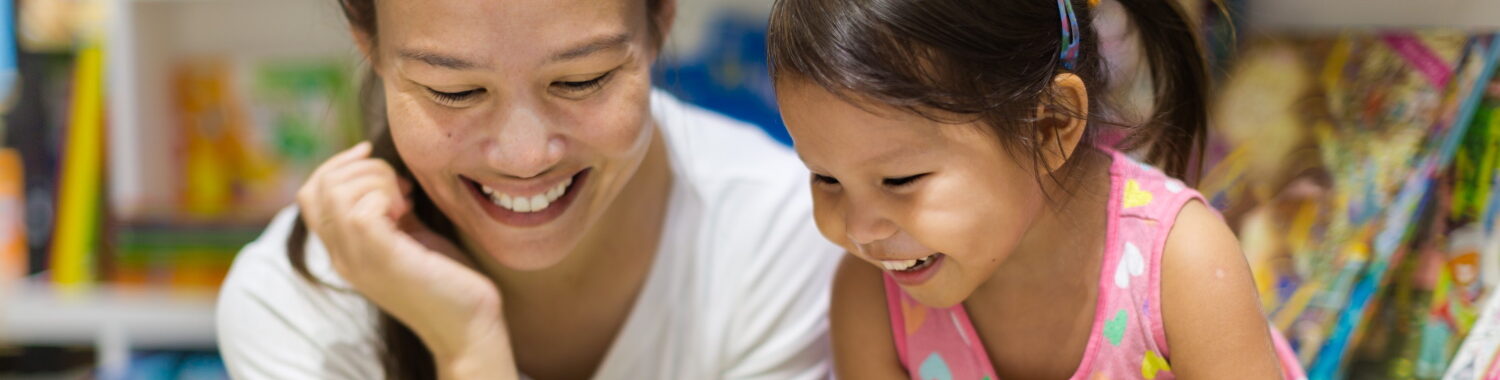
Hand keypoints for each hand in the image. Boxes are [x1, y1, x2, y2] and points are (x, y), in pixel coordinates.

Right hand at [298, 142, 516, 378]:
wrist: (468, 323)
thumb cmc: (446, 277)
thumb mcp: (409, 235)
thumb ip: (388, 209)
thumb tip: (380, 170)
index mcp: (344, 250)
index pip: (310, 194)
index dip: (337, 164)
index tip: (370, 153)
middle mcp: (342, 256)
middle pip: (319, 186)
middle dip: (363, 168)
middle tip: (402, 187)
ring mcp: (357, 260)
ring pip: (337, 192)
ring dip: (377, 179)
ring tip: (407, 200)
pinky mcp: (383, 259)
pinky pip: (362, 209)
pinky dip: (387, 195)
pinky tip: (410, 211)